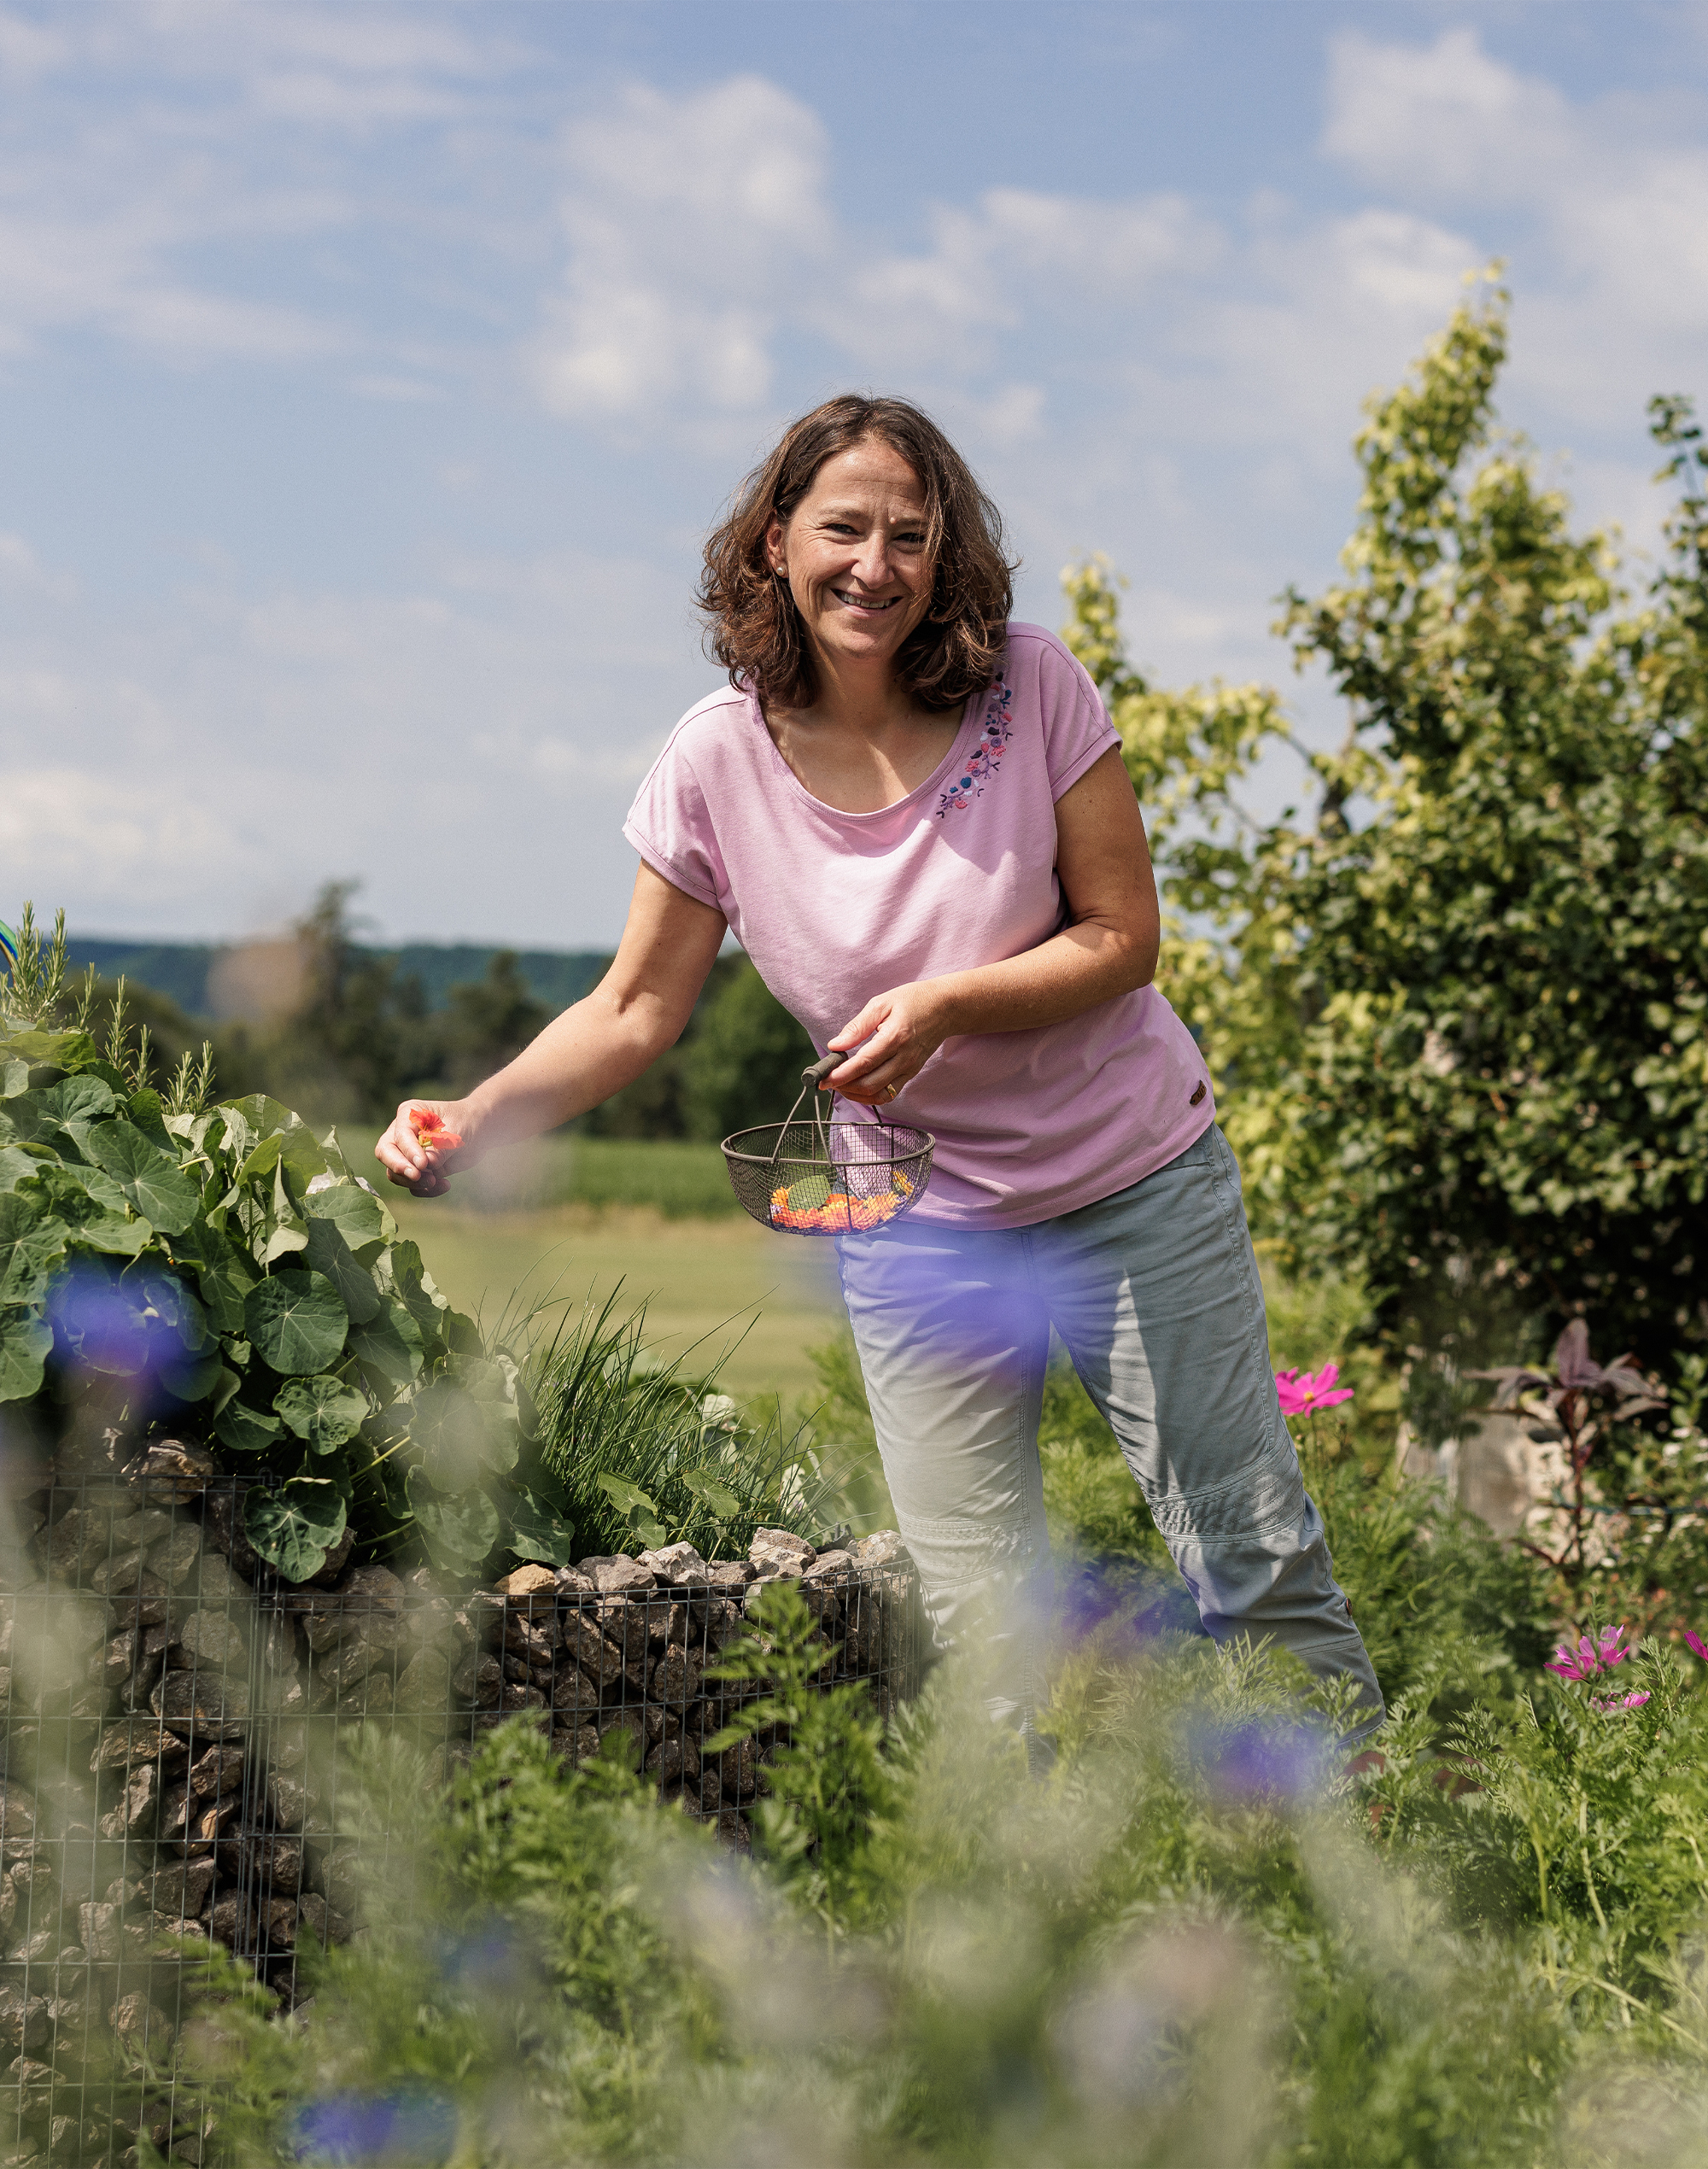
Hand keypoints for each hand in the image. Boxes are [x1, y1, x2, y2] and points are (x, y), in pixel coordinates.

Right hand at [375, 1099, 476, 1196]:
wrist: (479, 1131)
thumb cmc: (466, 1123)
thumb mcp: (455, 1133)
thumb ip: (439, 1148)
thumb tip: (426, 1165)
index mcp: (409, 1115)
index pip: (400, 1135)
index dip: (409, 1151)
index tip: (423, 1164)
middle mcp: (402, 1133)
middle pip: (385, 1153)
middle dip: (400, 1168)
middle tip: (417, 1177)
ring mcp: (406, 1153)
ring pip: (395, 1173)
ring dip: (414, 1182)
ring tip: (437, 1182)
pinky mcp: (416, 1170)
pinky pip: (411, 1185)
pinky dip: (425, 1190)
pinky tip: (444, 1185)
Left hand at [824, 982, 949, 1105]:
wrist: (945, 1008)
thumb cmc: (911, 1001)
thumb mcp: (881, 1004)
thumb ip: (857, 1026)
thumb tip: (835, 1045)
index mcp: (894, 1037)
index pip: (864, 1063)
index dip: (842, 1074)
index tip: (824, 1078)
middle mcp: (904, 1058)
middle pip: (870, 1084)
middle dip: (844, 1086)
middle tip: (828, 1080)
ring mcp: (909, 1069)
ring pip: (879, 1094)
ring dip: (856, 1094)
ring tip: (840, 1085)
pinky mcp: (911, 1074)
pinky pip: (889, 1094)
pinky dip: (870, 1095)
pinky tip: (857, 1086)